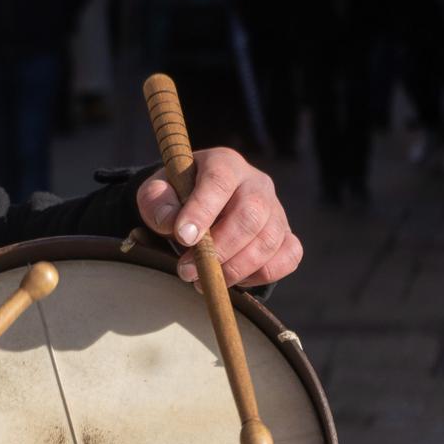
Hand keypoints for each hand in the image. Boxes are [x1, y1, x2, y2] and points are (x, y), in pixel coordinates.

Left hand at [136, 147, 302, 287]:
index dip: (203, 209)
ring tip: (202, 280)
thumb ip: (156, 201)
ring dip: (235, 267)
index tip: (183, 237)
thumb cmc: (176, 199)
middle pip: (251, 213)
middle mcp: (256, 183)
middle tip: (187, 269)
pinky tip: (232, 279)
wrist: (199, 210)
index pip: (219, 180)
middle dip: (220, 247)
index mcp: (223, 163)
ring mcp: (276, 209)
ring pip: (270, 240)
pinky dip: (261, 275)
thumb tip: (172, 221)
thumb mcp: (155, 193)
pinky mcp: (286, 236)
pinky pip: (288, 257)